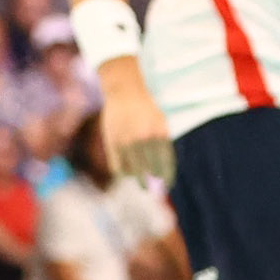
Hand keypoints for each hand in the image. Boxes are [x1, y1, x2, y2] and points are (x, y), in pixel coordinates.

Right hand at [100, 70, 175, 184]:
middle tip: (150, 188)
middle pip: (149, 171)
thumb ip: (162, 146)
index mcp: (159, 133)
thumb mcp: (160, 123)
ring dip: (136, 177)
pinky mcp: (112, 142)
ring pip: (132, 171)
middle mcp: (144, 138)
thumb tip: (160, 175)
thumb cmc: (146, 109)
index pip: (165, 163)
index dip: (166, 177)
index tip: (166, 185)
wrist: (124, 91)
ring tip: (137, 176)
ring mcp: (127, 141)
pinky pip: (118, 167)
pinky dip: (123, 171)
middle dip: (150, 183)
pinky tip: (126, 169)